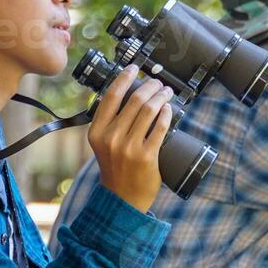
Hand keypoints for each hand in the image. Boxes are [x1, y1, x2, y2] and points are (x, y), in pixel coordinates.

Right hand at [88, 64, 174, 212]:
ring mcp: (129, 147)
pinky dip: (167, 114)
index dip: (125, 78)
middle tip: (158, 83)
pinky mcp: (147, 156)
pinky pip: (161, 127)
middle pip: (135, 100)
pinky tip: (170, 108)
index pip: (111, 96)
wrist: (122, 198)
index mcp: (97, 132)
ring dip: (161, 96)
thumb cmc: (115, 168)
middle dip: (150, 86)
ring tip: (167, 92)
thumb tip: (126, 96)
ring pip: (149, 110)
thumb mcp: (103, 144)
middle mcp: (111, 138)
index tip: (135, 68)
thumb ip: (109, 123)